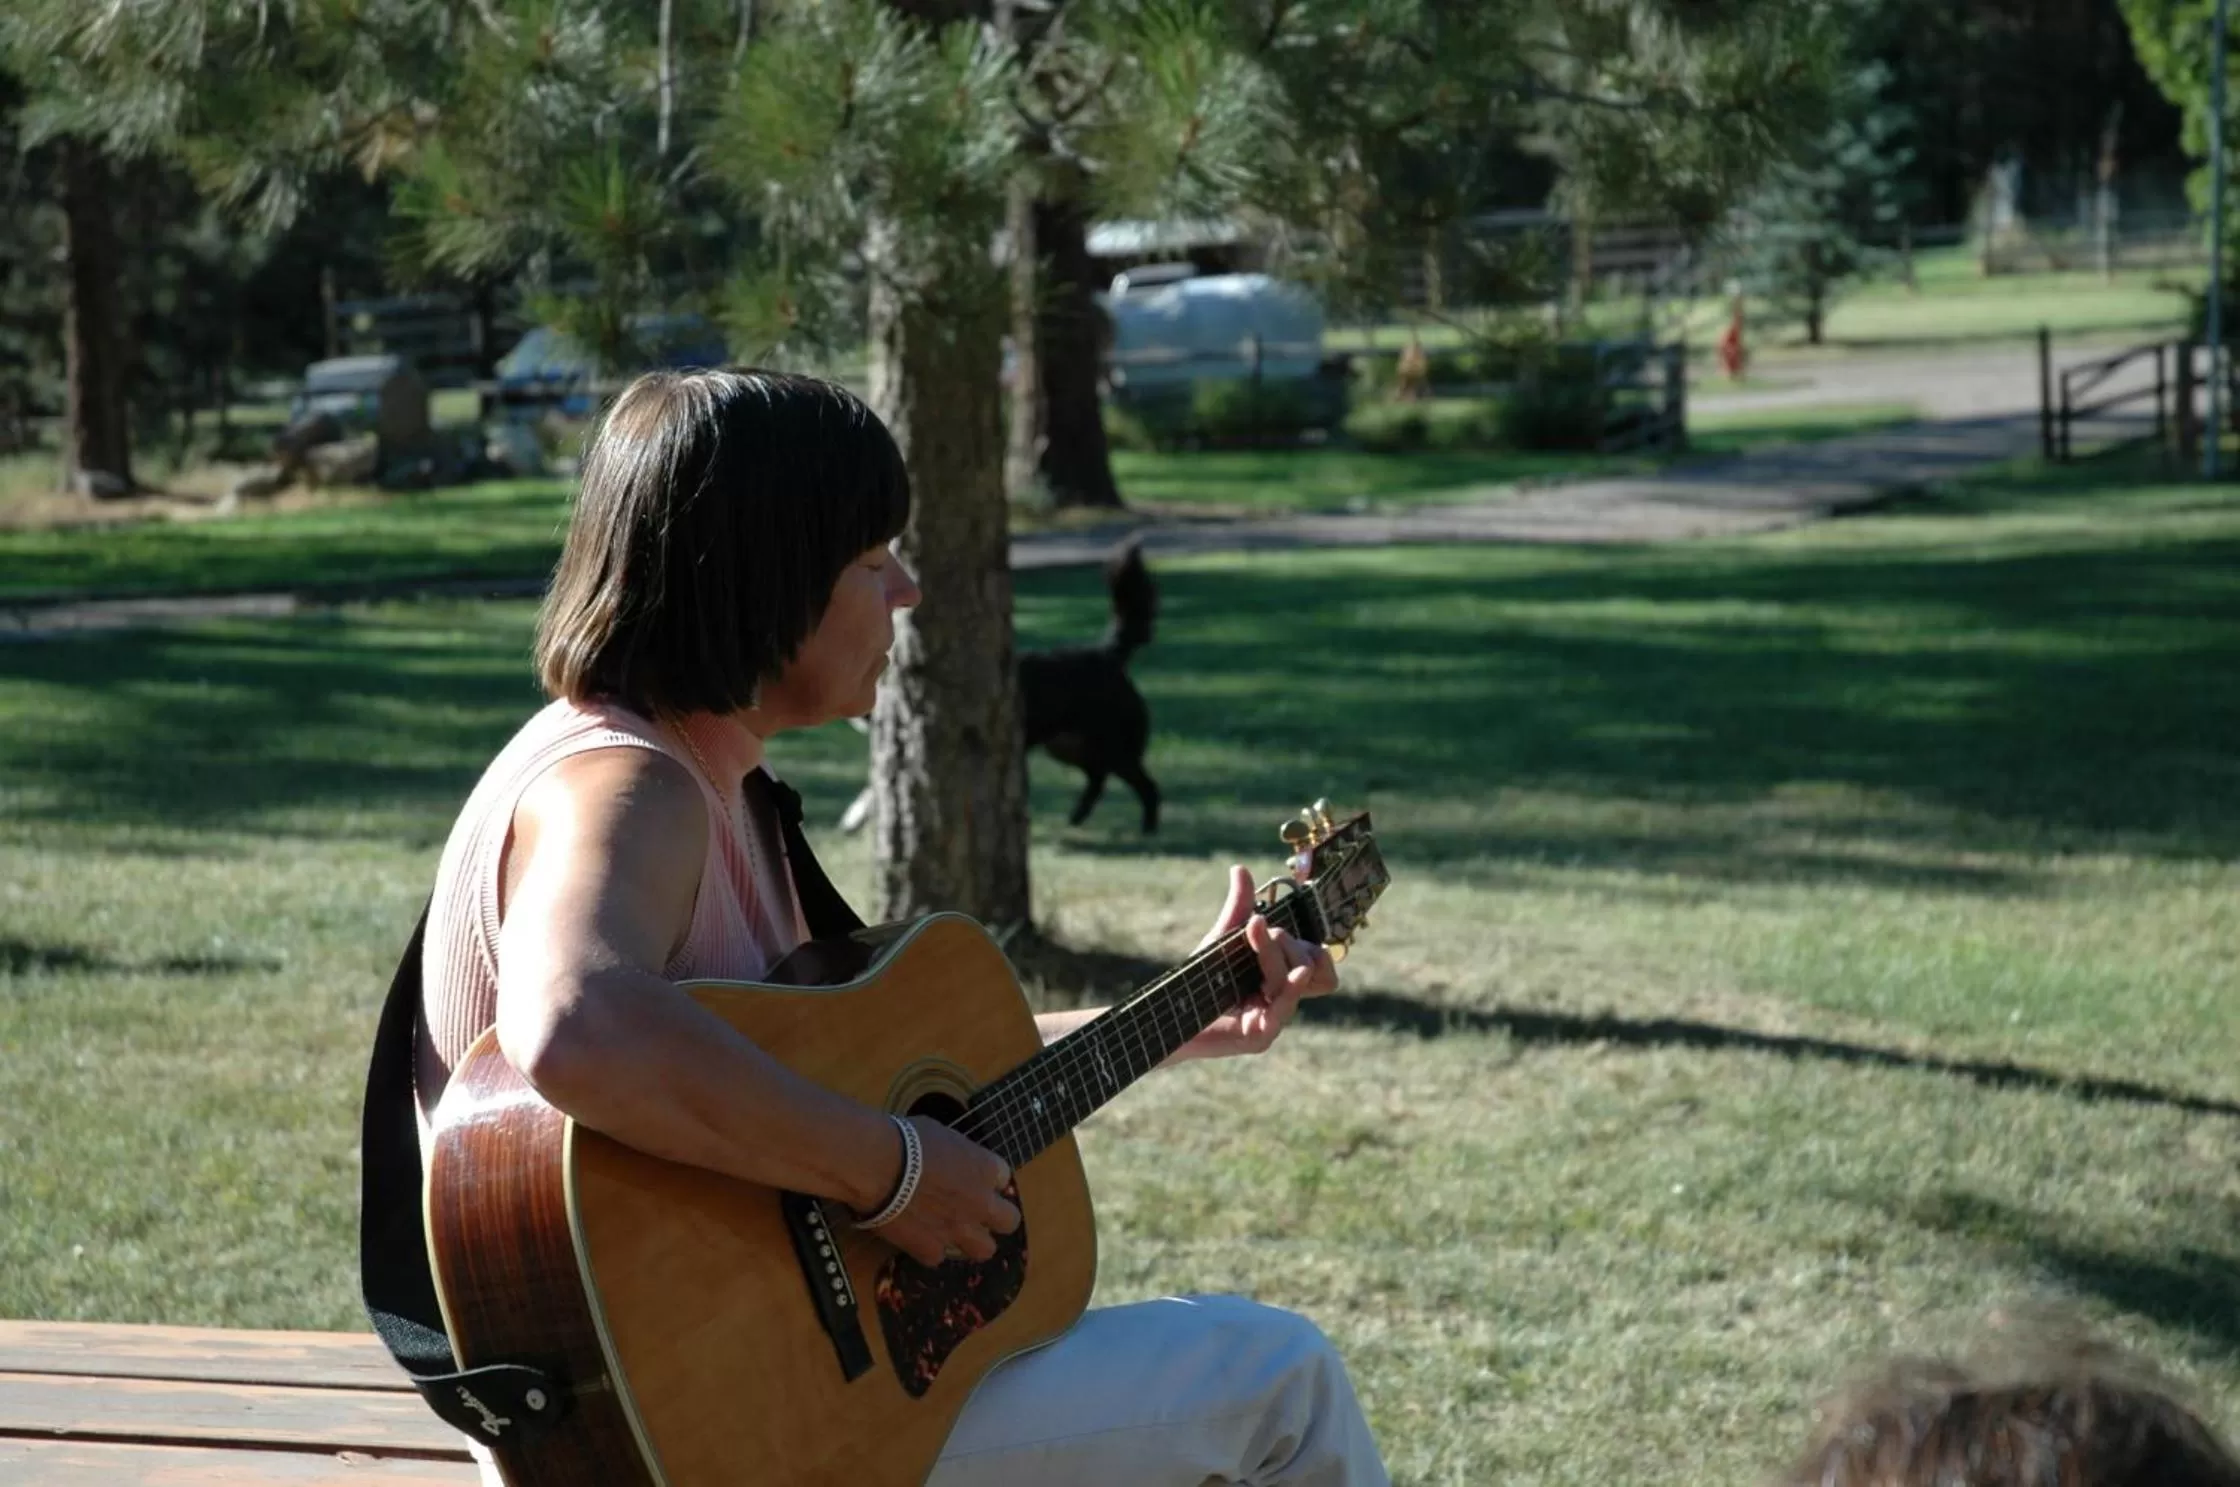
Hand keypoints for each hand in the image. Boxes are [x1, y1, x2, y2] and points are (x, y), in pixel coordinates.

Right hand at [865, 1116, 1019, 1268]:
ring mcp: (958, 1230)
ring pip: (984, 1249)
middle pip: (1009, 1221)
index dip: (987, 1178)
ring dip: (973, 1241)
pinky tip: (918, 1237)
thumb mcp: (941, 1135)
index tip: (973, 1176)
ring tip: (955, 1232)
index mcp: (985, 1168)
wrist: (878, 1167)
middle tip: (978, 1211)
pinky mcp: (930, 1249)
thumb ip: (955, 1155)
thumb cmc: (905, 1139)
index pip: (1003, 1178)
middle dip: (997, 1217)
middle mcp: (979, 1203)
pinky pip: (938, 1257)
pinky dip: (929, 1248)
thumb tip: (947, 1160)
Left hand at [1175, 865, 1338, 1061]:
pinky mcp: (1260, 1037)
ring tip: (1252, 933)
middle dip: (1283, 939)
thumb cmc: (1201, 980)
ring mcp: (1274, 1021)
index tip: (1259, 923)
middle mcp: (1284, 1002)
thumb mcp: (1223, 939)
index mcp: (1283, 980)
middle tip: (1253, 928)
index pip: (1319, 961)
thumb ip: (1239, 908)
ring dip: (1273, 951)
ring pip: (1296, 977)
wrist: (1168, 1015)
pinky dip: (1289, 986)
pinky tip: (1295, 972)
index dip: (1305, 942)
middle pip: (1309, 962)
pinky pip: (1283, 1009)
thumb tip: (1240, 868)